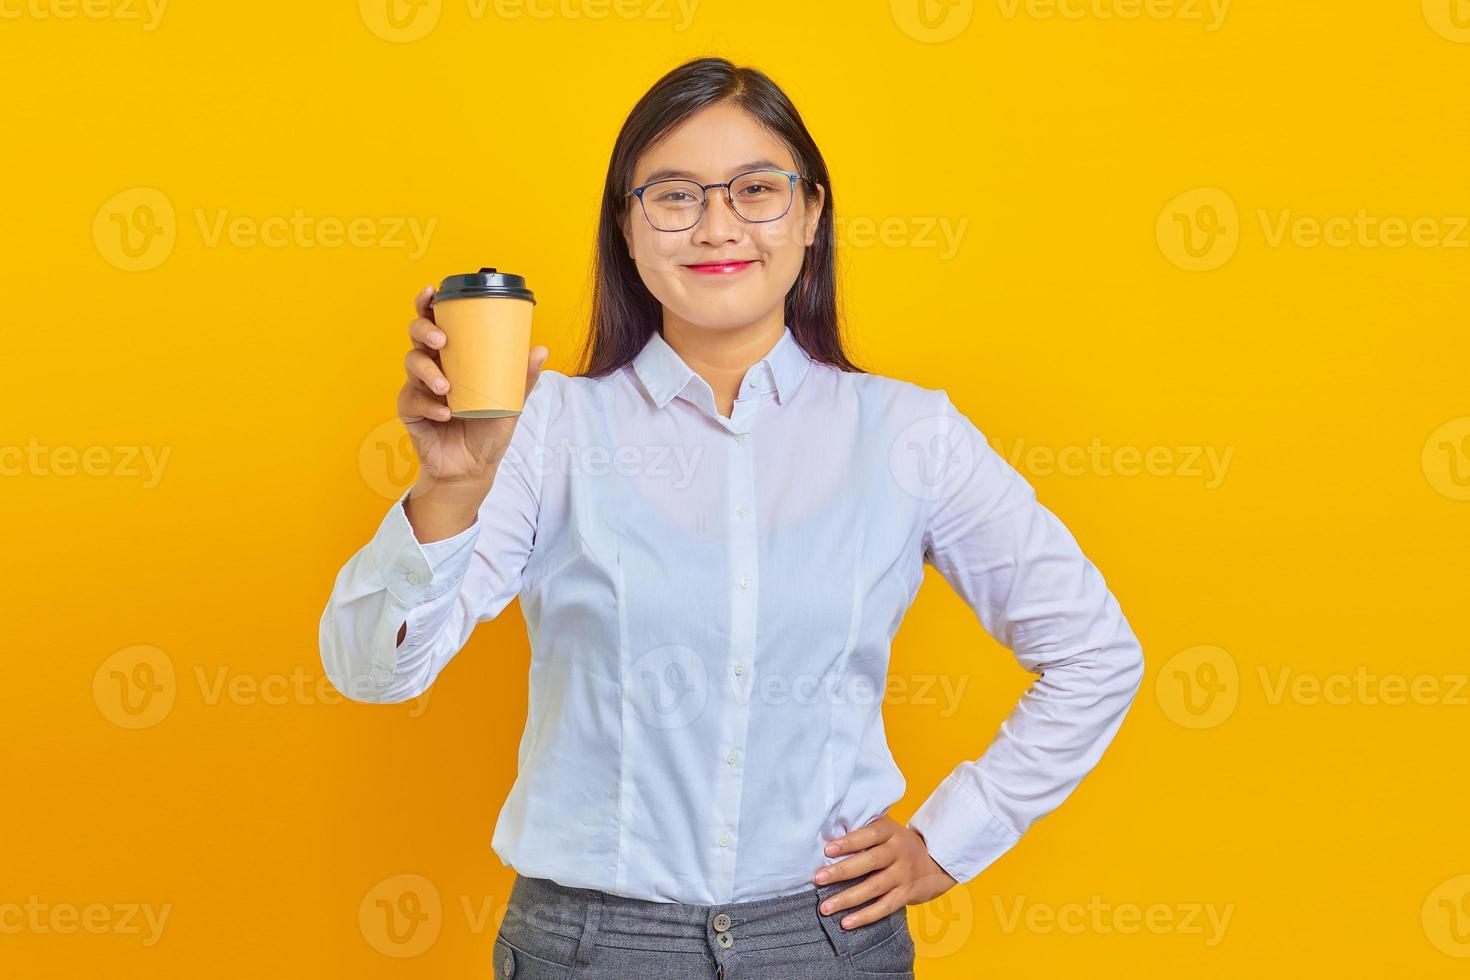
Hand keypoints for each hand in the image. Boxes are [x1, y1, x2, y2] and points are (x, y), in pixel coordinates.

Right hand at [398, 283, 548, 493]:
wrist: (473, 468)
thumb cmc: (488, 430)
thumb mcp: (510, 403)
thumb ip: (523, 379)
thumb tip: (541, 350)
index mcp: (454, 357)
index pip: (438, 322)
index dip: (429, 304)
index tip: (432, 291)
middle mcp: (434, 366)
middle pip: (417, 334)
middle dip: (425, 330)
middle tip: (442, 340)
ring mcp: (419, 386)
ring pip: (412, 363)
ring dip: (428, 370)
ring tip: (446, 387)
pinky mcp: (410, 409)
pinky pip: (413, 399)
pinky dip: (429, 405)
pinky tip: (445, 413)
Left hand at [811, 815, 956, 928]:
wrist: (935, 861)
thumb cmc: (897, 843)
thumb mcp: (887, 829)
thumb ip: (864, 832)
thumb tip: (828, 837)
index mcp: (891, 832)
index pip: (869, 834)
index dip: (849, 842)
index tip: (827, 850)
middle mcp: (899, 853)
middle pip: (870, 862)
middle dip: (842, 871)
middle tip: (818, 878)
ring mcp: (903, 875)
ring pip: (874, 888)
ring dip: (848, 899)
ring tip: (825, 907)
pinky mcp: (906, 895)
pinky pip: (884, 907)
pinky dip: (865, 917)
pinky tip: (846, 923)